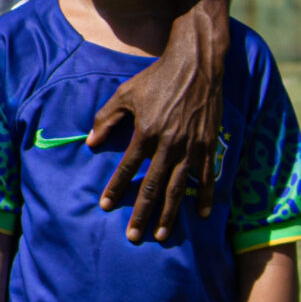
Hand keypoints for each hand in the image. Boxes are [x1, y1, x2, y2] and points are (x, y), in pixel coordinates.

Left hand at [90, 7, 224, 243]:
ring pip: (179, 187)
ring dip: (170, 213)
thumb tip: (90, 143)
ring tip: (161, 235)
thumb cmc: (156, 78)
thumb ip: (105, 119)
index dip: (115, 188)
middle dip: (141, 213)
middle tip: (134, 236)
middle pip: (152, 186)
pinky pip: (207, 176)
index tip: (104, 206)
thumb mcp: (125, 94)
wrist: (196, 64)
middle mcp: (169, 143)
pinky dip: (204, 196)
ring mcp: (192, 146)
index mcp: (146, 132)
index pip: (127, 168)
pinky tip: (201, 214)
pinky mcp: (210, 144)